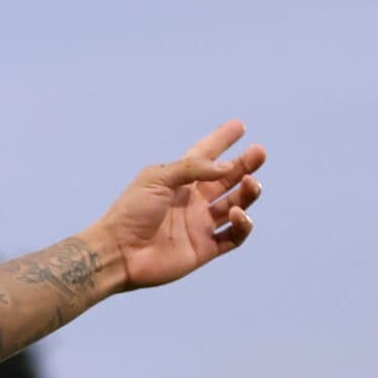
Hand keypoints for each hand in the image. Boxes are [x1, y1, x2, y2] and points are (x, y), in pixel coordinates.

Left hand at [88, 121, 265, 290]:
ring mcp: (200, 225)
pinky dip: (242, 224)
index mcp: (179, 181)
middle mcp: (193, 201)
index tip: (239, 126)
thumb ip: (193, 168)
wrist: (118, 252)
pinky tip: (236, 213)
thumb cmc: (131, 211)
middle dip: (245, 165)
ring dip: (248, 192)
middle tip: (259, 152)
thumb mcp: (157, 178)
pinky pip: (234, 236)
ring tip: (251, 182)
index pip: (206, 156)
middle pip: (227, 179)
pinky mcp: (205, 248)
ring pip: (236, 204)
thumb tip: (227, 167)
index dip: (222, 141)